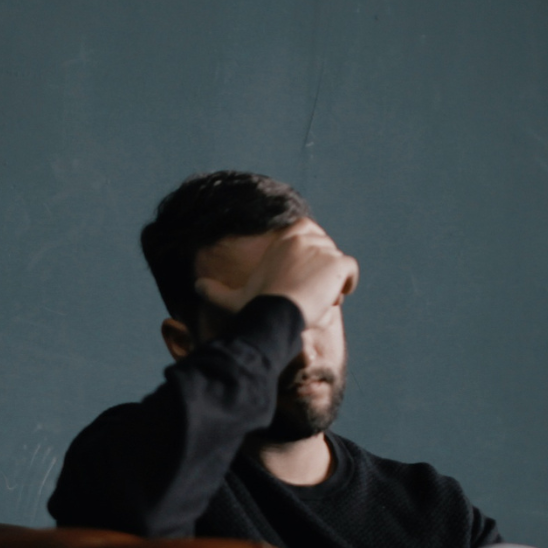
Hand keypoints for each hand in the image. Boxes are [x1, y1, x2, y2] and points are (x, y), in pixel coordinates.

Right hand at [193, 218, 358, 326]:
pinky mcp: (338, 263)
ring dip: (332, 282)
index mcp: (285, 238)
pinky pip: (351, 271)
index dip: (309, 255)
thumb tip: (196, 286)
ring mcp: (323, 248)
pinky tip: (334, 298)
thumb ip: (215, 291)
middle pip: (325, 250)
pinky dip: (347, 284)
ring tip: (317, 301)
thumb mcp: (232, 298)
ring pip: (337, 264)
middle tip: (308, 294)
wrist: (275, 313)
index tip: (303, 275)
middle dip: (321, 270)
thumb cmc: (254, 306)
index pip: (308, 233)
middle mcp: (305, 237)